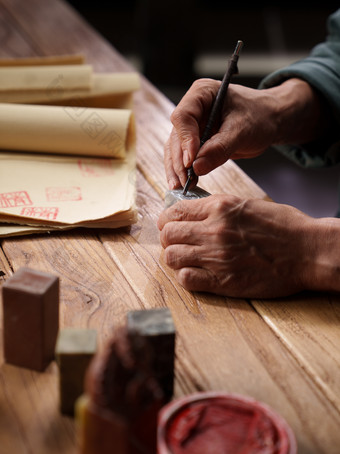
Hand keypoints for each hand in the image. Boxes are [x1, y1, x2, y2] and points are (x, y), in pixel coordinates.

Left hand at [158, 194, 322, 297]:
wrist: (307, 250)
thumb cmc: (283, 226)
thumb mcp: (246, 204)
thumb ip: (216, 208)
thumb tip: (192, 212)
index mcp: (219, 207)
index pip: (174, 212)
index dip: (167, 219)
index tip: (170, 225)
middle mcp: (213, 230)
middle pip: (168, 234)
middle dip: (169, 238)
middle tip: (178, 242)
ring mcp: (217, 257)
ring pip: (171, 257)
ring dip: (175, 258)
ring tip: (187, 258)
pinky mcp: (224, 281)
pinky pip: (187, 280)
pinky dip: (187, 277)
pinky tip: (197, 273)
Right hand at [165, 78, 324, 188]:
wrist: (270, 120)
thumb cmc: (259, 116)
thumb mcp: (243, 130)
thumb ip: (220, 148)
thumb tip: (197, 167)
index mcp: (202, 94)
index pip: (184, 116)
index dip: (185, 140)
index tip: (191, 161)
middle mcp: (192, 108)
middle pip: (176, 135)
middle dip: (180, 160)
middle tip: (185, 180)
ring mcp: (192, 125)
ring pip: (176, 148)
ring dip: (177, 168)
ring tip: (180, 186)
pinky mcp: (195, 141)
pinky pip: (184, 157)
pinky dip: (183, 171)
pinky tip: (183, 184)